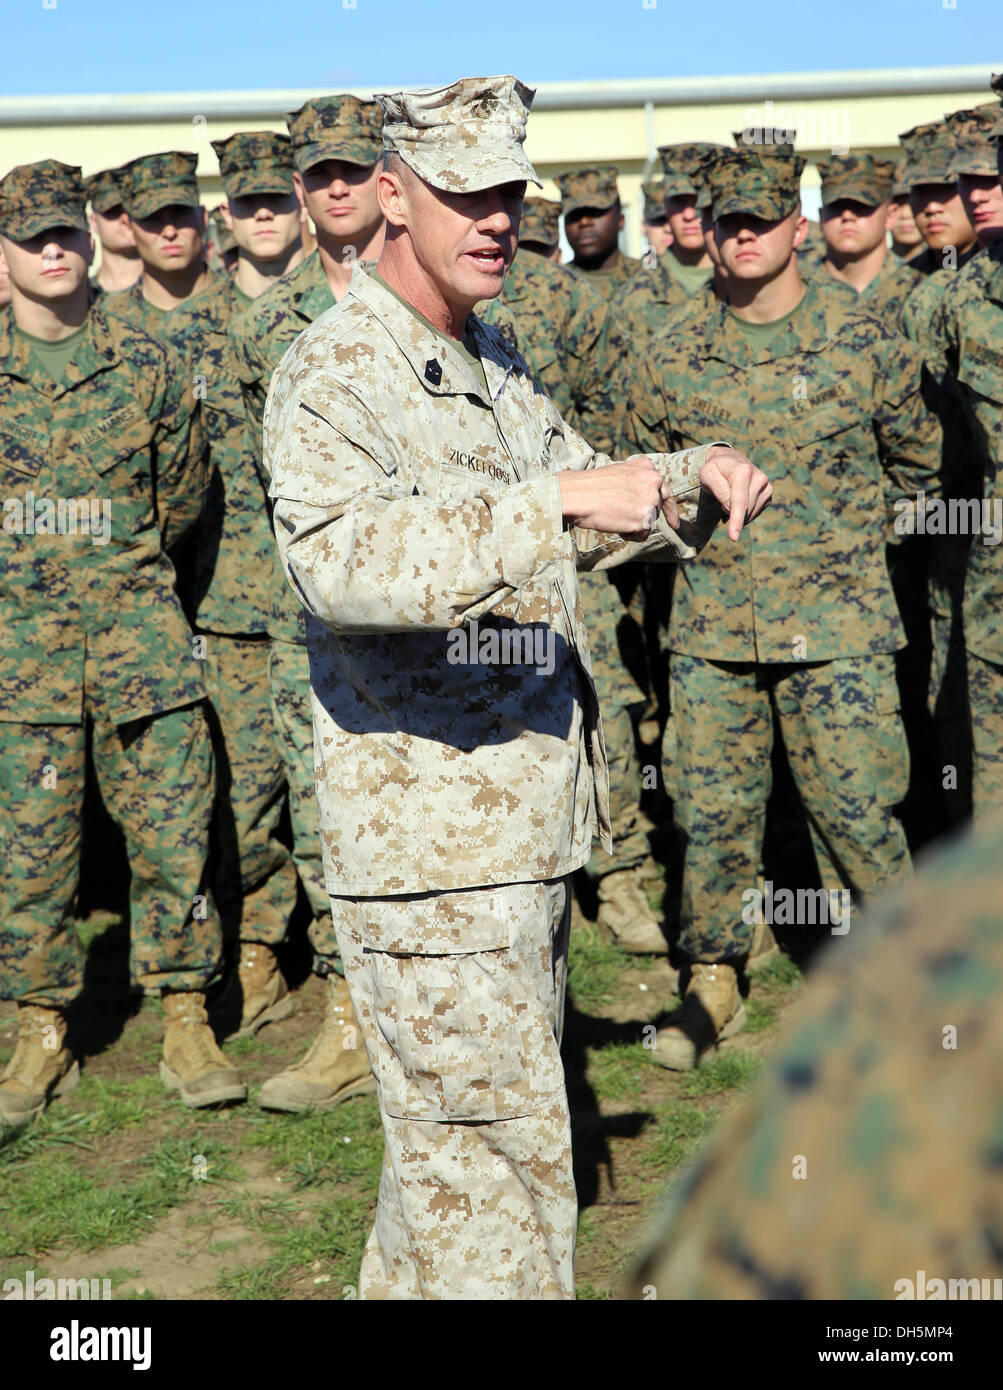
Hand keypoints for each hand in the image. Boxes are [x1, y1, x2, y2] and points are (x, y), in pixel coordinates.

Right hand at [558, 457, 675, 540]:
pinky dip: (629, 534)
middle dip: (645, 517)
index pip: (665, 490)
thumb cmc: (591, 486)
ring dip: (634, 525)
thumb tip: (644, 500)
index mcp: (648, 468)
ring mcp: (651, 500)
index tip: (674, 523)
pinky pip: (642, 535)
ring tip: (614, 515)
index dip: (670, 509)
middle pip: (656, 508)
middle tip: (630, 521)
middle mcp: (654, 482)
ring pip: (650, 522)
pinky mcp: (645, 519)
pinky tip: (616, 524)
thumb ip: (637, 482)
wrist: (578, 495)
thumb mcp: (619, 473)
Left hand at [700, 446, 771, 540]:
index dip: (736, 521)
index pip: (740, 502)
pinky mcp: (768, 493)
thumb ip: (718, 489)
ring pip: (750, 513)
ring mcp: (766, 485)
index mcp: (743, 471)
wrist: (730, 461)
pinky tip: (739, 501)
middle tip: (722, 499)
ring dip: (737, 513)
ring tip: (730, 497)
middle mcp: (759, 477)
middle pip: (745, 510)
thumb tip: (731, 507)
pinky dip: (745, 512)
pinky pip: (755, 512)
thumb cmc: (716, 469)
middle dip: (731, 513)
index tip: (734, 537)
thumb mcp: (707, 475)